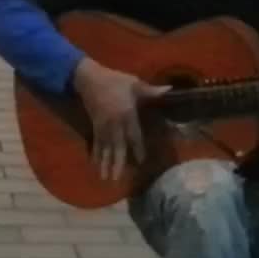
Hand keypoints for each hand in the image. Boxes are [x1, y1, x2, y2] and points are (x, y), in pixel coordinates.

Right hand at [72, 58, 168, 181]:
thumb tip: (169, 90)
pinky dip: (96, 153)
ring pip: (105, 148)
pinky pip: (96, 142)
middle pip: (117, 147)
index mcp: (126, 114)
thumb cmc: (114, 81)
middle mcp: (114, 124)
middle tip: (116, 179)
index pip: (134, 135)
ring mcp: (103, 126)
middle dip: (117, 163)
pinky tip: (95, 164)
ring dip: (105, 163)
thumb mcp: (134, 84)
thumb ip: (151, 91)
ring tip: (104, 177)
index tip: (141, 161)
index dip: (137, 148)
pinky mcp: (95, 126)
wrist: (89, 78)